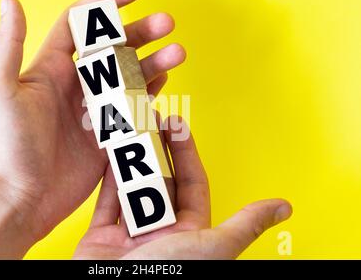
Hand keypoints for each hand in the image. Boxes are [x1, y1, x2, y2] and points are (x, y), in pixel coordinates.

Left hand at [0, 0, 185, 240]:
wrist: (20, 197)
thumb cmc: (5, 145)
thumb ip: (9, 44)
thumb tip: (9, 1)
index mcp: (51, 69)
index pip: (81, 24)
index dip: (106, 3)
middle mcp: (75, 86)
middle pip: (114, 49)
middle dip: (141, 32)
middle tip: (166, 23)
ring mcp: (94, 110)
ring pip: (129, 77)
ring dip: (153, 62)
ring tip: (176, 52)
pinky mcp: (108, 134)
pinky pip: (133, 108)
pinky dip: (150, 93)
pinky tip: (164, 83)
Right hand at [74, 117, 291, 258]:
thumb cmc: (164, 278)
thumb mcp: (212, 247)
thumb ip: (244, 225)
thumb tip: (282, 208)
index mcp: (189, 235)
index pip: (191, 184)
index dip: (185, 151)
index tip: (176, 125)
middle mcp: (160, 233)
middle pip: (160, 181)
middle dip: (156, 149)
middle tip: (151, 119)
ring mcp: (130, 234)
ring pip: (131, 188)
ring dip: (130, 159)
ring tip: (129, 131)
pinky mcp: (101, 238)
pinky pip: (105, 202)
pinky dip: (107, 178)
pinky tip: (110, 155)